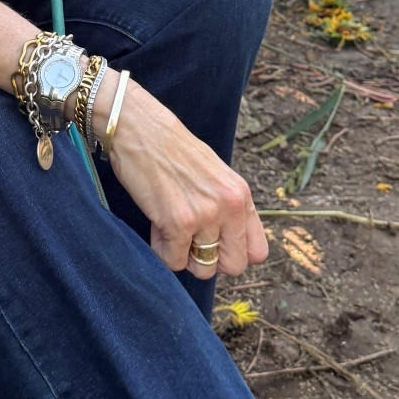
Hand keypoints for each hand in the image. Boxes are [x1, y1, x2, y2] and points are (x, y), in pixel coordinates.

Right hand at [101, 74, 267, 280]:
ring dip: (183, 256)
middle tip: (189, 240)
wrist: (140, 130)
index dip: (233, 254)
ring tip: (171, 229)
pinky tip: (156, 224)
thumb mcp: (215, 177)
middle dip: (209, 260)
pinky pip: (172, 261)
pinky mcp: (178, 222)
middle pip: (233, 266)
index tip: (214, 245)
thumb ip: (228, 209)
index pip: (257, 252)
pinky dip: (161, 249)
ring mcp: (205, 215)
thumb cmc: (172, 152)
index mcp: (241, 195)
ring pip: (203, 269)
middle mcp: (229, 206)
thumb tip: (228, 248)